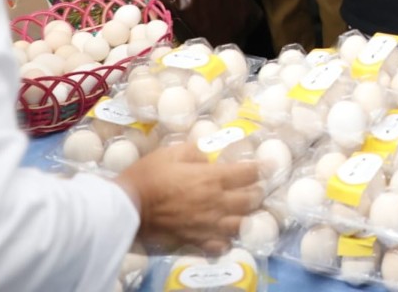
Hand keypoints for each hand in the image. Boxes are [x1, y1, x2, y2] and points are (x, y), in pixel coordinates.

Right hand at [117, 142, 261, 253]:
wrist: (127, 207)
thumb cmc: (148, 176)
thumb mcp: (172, 152)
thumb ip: (196, 152)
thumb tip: (209, 157)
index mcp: (213, 178)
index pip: (248, 173)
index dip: (262, 168)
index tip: (269, 166)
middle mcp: (216, 203)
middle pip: (251, 200)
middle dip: (258, 192)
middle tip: (256, 187)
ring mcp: (208, 225)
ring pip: (241, 224)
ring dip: (247, 216)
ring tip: (244, 210)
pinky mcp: (197, 240)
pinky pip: (221, 245)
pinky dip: (227, 240)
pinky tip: (225, 234)